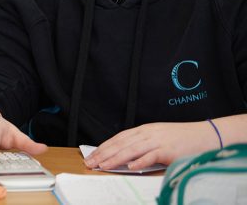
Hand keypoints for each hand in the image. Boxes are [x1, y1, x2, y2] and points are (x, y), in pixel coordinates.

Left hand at [85, 121, 216, 170]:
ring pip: (131, 150)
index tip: (92, 155)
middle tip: (90, 163)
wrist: (206, 135)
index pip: (118, 138)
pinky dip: (140, 161)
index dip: (103, 147)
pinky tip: (130, 167)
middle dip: (103, 154)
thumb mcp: (158, 137)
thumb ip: (143, 144)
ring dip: (115, 159)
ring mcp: (158, 141)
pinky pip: (151, 156)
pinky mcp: (169, 150)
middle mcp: (148, 134)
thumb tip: (125, 155)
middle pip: (120, 144)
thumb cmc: (182, 138)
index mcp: (144, 130)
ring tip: (103, 166)